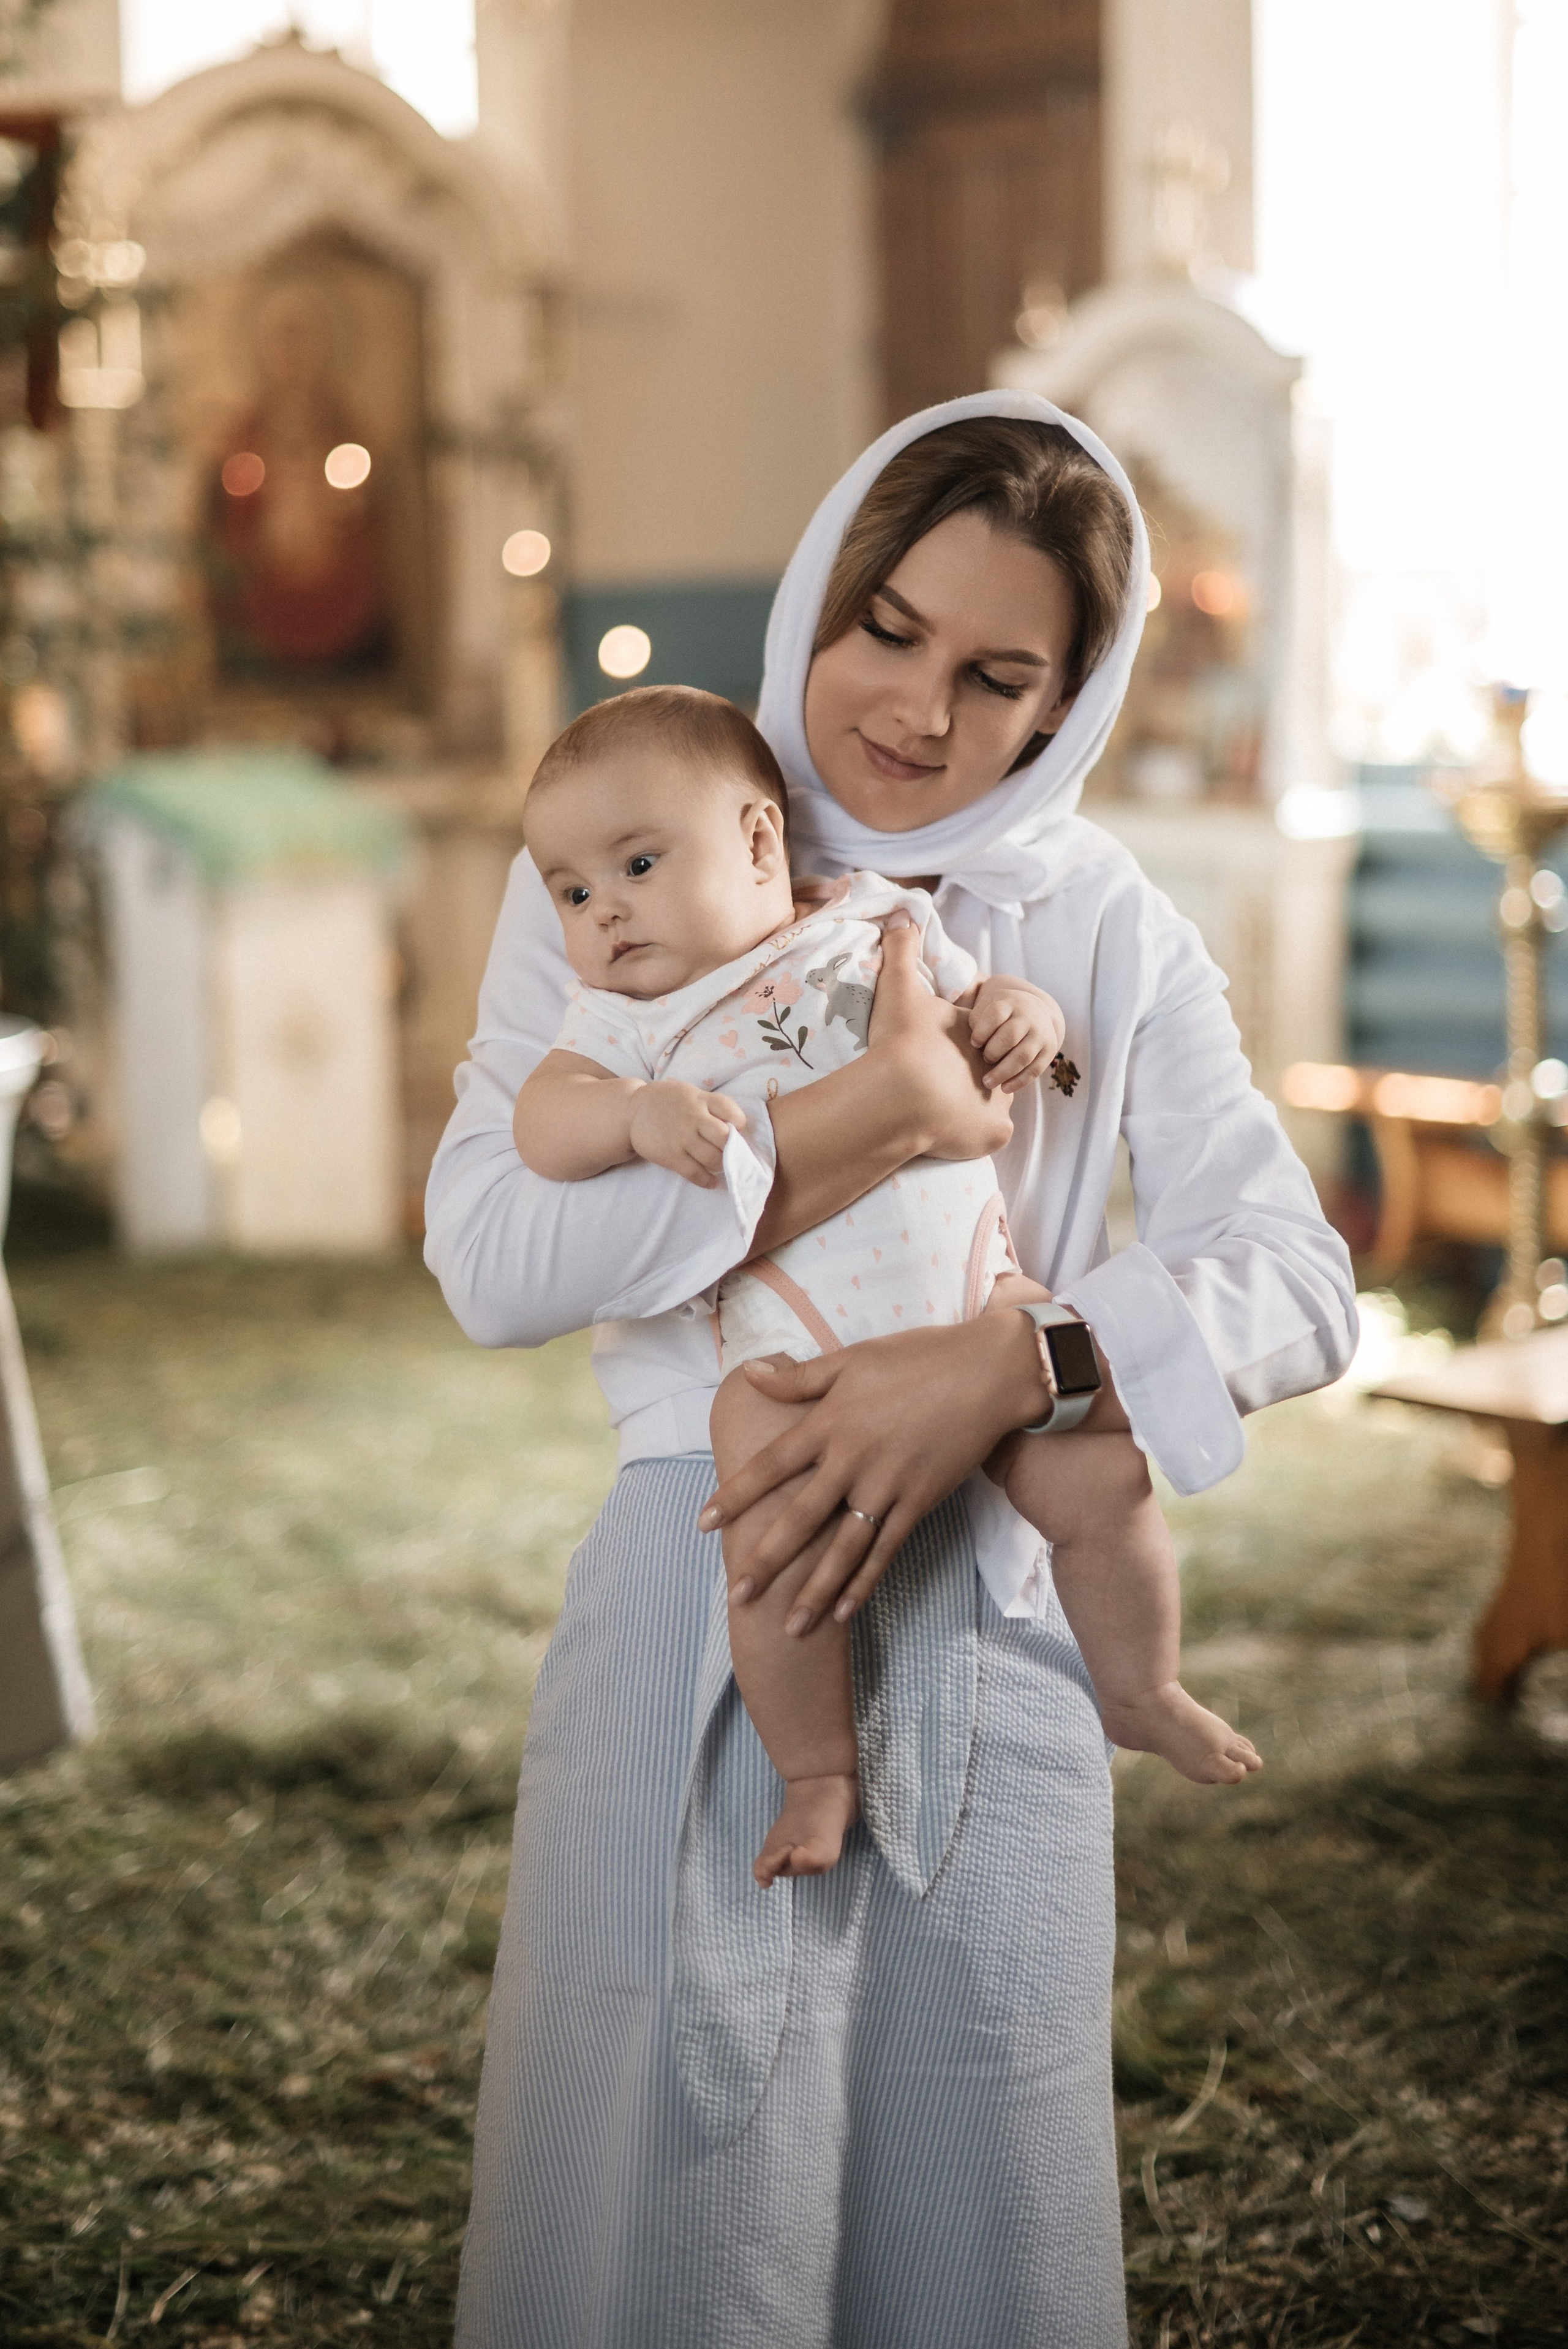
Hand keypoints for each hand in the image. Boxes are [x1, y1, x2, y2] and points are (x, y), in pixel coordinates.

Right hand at [628, 1081, 747, 1187]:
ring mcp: (681, 1138)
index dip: (739, 1122)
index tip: (737, 1130)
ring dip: (722, 1165)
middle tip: (731, 1152)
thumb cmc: (667, 1103)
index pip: (730, 1110)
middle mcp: (693, 1118)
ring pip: (713, 1158)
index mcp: (700, 1100)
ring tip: (720, 1165)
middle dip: (733, 1148)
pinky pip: (695, 1173)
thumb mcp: (689, 1094)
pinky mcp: (670, 1156)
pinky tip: (712, 1181)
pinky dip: (707, 1180)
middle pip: (725, 1138)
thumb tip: (735, 1126)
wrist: (631, 1112)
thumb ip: (710, 1106)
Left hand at [696, 1311, 1053, 1631]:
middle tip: (738, 1594)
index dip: (737, 1494)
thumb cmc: (918, 1357)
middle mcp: (852, 1459)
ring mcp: (887, 1485)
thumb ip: (799, 1377)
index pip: (771, 1465)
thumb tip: (747, 1374)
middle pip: (800, 1518)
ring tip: (790, 1627)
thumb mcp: (852, 1359)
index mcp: (831, 1421)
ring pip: (843, 1548)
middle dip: (767, 1559)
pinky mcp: (919, 1502)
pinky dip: (864, 1583)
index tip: (704, 1523)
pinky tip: (844, 1612)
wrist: (988, 1374)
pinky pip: (886, 1550)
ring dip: (815, 1590)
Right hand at [868, 919, 1014, 1161]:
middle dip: (969, 1077)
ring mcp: (998, 1103)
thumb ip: (901, 951)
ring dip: (973, 1108)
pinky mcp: (996, 1133)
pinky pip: (991, 1136)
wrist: (900, 1093)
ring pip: (991, 1105)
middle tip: (936, 1084)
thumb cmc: (900, 1043)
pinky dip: (975, 1136)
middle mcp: (994, 1066)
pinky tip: (952, 1132)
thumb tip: (903, 912)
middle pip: (986, 1071)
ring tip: (942, 1110)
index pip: (978, 1039)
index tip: (932, 1056)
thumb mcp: (898, 989)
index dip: (959, 1047)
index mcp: (975, 1037)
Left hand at [968, 975, 1065, 1093]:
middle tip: (983, 1060)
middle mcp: (1028, 1016)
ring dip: (1003, 1072)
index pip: (995, 1015)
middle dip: (993, 1052)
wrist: (1035, 1010)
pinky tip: (1004, 1089)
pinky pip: (1035, 1069)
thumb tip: (948, 1033)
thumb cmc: (999, 1014)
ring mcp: (1040, 1033)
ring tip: (987, 1083)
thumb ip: (969, 1017)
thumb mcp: (985, 1006)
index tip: (974, 1043)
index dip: (981, 1031)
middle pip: (1009, 1036)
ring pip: (1023, 1055)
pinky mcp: (1048, 1050)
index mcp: (1009, 1002)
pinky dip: (1019, 1081)